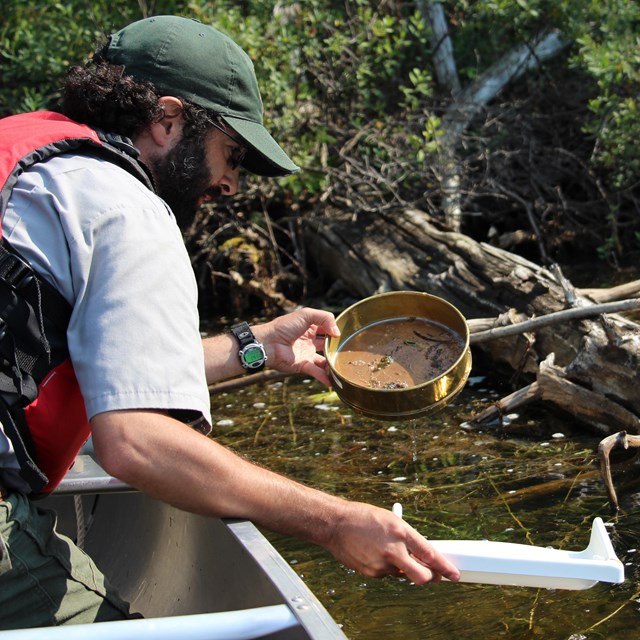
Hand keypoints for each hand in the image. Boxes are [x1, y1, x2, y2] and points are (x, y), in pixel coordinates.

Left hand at [254, 307, 339, 385]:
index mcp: (310, 327)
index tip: (346, 335)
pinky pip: (316, 372)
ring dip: (332, 364)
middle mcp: (309, 341)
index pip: (327, 329)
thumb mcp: (306, 315)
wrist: (268, 343)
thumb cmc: (284, 326)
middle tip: (349, 352)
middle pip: (327, 346)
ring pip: (324, 361)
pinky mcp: (302, 365)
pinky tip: (332, 381)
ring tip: (343, 367)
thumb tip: (337, 333)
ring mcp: (306, 354)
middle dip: (337, 349)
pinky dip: (324, 377)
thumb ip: (325, 318)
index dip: (335, 331)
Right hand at [322, 501, 459, 584]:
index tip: (454, 574)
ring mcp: (381, 564)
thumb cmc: (363, 518)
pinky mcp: (371, 573)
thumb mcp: (390, 521)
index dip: (445, 566)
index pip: (429, 554)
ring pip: (403, 574)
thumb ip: (407, 538)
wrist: (335, 524)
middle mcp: (393, 550)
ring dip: (404, 567)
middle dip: (431, 577)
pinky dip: (387, 567)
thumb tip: (422, 555)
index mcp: (400, 531)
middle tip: (434, 575)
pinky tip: (374, 552)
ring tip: (387, 549)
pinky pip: (387, 574)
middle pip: (421, 576)